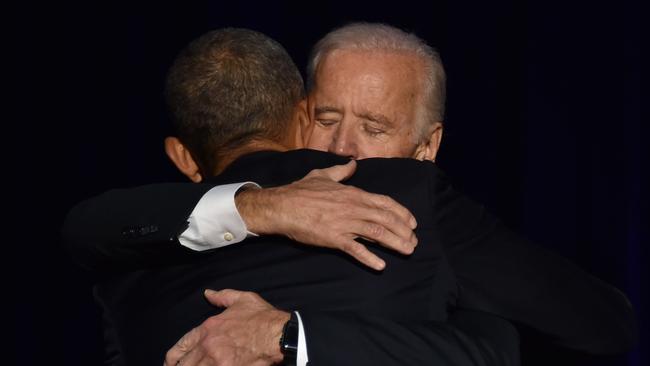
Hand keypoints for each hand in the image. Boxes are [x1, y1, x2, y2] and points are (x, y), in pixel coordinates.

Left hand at [164, 289, 289, 365]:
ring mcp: (217, 362)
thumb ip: (222, 296)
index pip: (182, 345)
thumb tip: (207, 293)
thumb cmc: (262, 318)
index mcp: (208, 328)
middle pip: (184, 364)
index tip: (169, 362)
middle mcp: (208, 346)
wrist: (278, 334)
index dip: (172, 357)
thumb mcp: (242, 300)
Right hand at [236, 160, 417, 270]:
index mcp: (353, 193)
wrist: (282, 206)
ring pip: (377, 233)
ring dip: (395, 243)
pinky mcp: (334, 238)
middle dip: (403, 230)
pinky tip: (381, 265)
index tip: (412, 222)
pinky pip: (356, 249)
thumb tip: (353, 163)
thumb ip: (341, 170)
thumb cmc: (301, 190)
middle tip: (414, 242)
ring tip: (407, 251)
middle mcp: (354, 208)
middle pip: (386, 219)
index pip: (385, 203)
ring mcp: (345, 223)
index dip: (401, 213)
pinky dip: (369, 258)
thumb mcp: (323, 175)